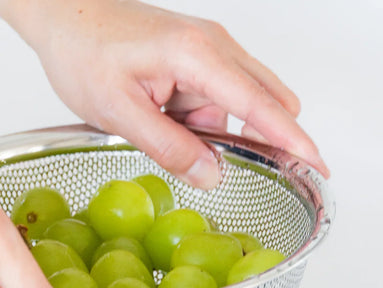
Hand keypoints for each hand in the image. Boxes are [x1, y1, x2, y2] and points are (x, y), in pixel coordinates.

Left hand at [0, 0, 328, 187]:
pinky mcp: (197, 61)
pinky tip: (164, 125)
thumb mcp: (120, 113)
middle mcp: (214, 48)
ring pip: (238, 107)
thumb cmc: (84, 54)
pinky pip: (217, 102)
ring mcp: (208, 53)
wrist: (64, 15)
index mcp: (199, 55)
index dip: (292, 141)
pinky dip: (201, 124)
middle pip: (267, 102)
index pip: (261, 105)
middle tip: (229, 172)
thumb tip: (214, 177)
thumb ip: (169, 148)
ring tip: (161, 134)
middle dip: (257, 141)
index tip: (318, 168)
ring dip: (216, 135)